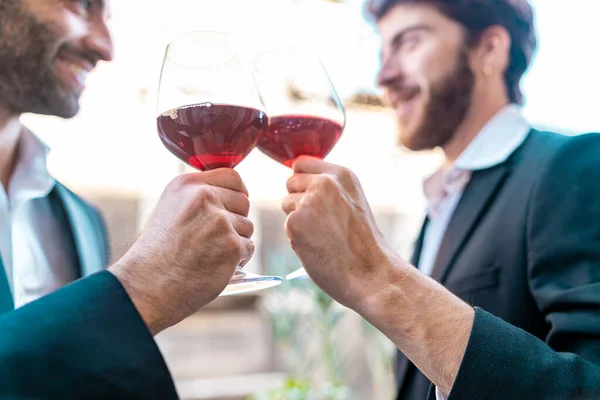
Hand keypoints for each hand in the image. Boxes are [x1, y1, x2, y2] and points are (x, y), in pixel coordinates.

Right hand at [110, 169, 253, 333]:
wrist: (147, 286)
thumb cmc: (158, 254)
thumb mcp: (171, 210)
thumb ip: (199, 198)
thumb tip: (237, 194)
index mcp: (187, 185)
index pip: (232, 176)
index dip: (238, 192)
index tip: (233, 206)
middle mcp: (204, 197)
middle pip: (244, 201)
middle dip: (236, 220)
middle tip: (215, 239)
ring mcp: (219, 221)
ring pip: (247, 226)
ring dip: (236, 241)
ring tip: (209, 254)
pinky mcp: (231, 245)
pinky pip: (249, 247)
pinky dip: (238, 260)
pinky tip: (215, 266)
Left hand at [282, 156, 395, 310]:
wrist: (372, 273)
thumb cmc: (364, 244)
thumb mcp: (353, 202)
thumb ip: (330, 189)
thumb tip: (301, 183)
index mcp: (341, 174)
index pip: (302, 163)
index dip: (303, 181)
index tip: (312, 197)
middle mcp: (324, 182)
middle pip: (291, 182)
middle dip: (298, 200)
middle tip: (322, 223)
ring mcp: (308, 201)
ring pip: (287, 204)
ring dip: (298, 220)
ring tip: (323, 236)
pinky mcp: (295, 222)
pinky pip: (287, 226)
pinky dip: (298, 239)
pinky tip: (318, 247)